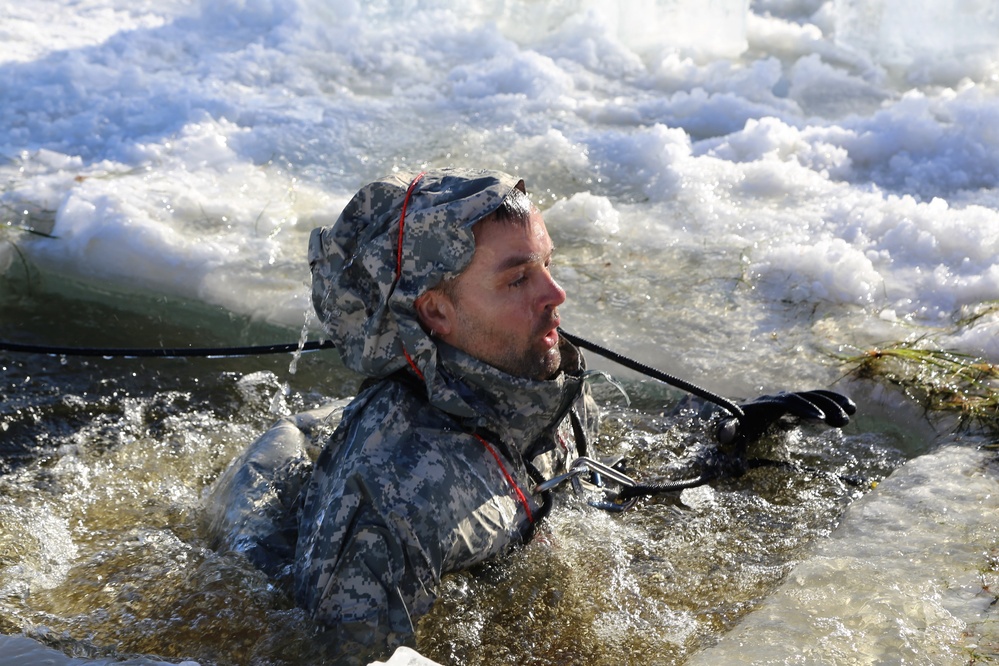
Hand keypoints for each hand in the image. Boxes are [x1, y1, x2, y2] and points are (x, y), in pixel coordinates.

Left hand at [715, 390, 856, 447]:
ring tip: (851, 414)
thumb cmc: (733, 426)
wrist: (737, 417)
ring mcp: (789, 399)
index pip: (787, 402)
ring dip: (832, 402)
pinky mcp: (797, 404)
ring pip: (813, 396)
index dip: (803, 408)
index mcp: (765, 403)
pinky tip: (850, 409)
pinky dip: (832, 401)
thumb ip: (726, 431)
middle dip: (823, 406)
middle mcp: (779, 397)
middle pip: (804, 396)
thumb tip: (724, 434)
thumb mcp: (728, 430)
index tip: (819, 419)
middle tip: (841, 421)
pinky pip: (817, 399)